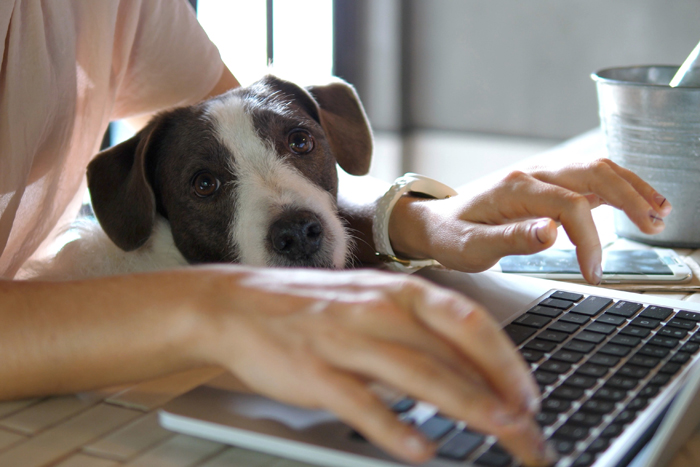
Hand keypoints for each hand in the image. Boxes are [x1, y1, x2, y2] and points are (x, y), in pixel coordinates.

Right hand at [193, 267, 555, 465]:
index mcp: (397, 291)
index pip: (468, 322)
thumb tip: (470, 369)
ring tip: (499, 432)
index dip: (507, 360)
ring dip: (466, 405)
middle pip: (453, 353)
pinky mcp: (314, 370)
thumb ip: (418, 332)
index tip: (529, 395)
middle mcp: (378, 310)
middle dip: (500, 393)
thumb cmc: (313, 306)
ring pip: (418, 374)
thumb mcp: (371, 303)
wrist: (238, 304)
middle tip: (529, 430)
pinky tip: (420, 449)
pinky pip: (361, 401)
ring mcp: (345, 339)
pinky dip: (394, 427)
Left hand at [389, 159, 671, 283]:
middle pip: (593, 173)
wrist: (434, 222)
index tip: (593, 271)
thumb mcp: (471, 248)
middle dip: (629, 198)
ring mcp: (541, 176)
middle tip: (654, 227)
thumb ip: (510, 239)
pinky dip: (617, 188)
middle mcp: (532, 175)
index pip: (570, 205)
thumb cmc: (450, 235)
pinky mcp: (545, 186)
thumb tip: (552, 233)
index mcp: (515, 189)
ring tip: (659, 212)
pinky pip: (588, 178)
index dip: (589, 239)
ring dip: (630, 187)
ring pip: (596, 169)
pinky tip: (637, 203)